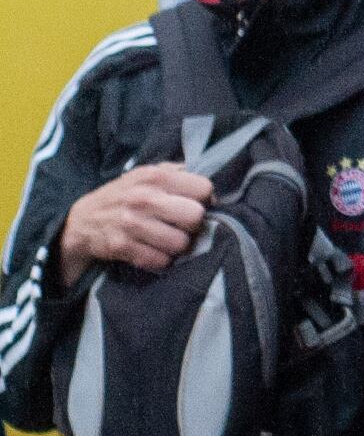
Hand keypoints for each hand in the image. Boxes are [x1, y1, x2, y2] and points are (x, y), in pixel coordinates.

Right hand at [57, 163, 213, 288]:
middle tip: (182, 225)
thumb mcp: (146, 174)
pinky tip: (154, 250)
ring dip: (178, 245)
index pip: (203, 188)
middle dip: (193, 224)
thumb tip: (210, 189)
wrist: (82, 220)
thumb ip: (177, 174)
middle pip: (195, 217)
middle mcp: (144, 198)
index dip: (203, 199)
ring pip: (181, 243)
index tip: (193, 203)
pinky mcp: (123, 247)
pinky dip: (161, 259)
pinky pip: (161, 261)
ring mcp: (132, 224)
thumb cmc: (124, 195)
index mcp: (155, 176)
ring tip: (168, 239)